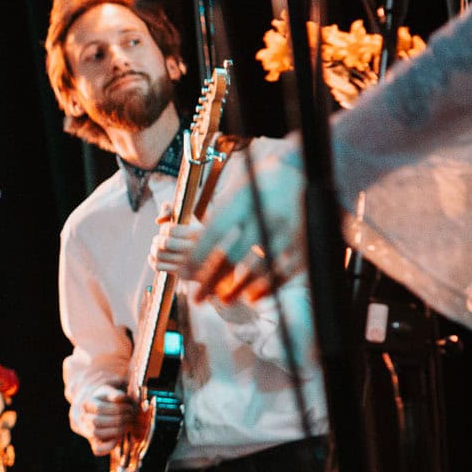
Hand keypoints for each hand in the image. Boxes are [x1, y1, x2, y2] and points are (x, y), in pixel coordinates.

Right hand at [75, 387, 136, 455]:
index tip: (130, 407)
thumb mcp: (110, 393)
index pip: (98, 408)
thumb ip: (116, 394)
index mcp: (86, 405)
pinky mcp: (95, 444)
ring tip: (128, 425)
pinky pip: (98, 449)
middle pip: (96, 421)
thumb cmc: (108, 401)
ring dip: (116, 430)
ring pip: (96, 433)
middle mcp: (83, 419)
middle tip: (131, 416)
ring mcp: (87, 432)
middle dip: (118, 419)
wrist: (99, 412)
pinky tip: (120, 438)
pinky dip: (109, 446)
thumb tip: (120, 398)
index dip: (116, 408)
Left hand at [149, 215, 203, 275]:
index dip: (163, 229)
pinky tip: (153, 256)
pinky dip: (152, 260)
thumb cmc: (195, 235)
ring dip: (153, 249)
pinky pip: (158, 266)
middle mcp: (194, 249)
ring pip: (159, 254)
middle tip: (158, 239)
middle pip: (164, 243)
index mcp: (197, 233)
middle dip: (157, 239)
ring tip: (155, 247)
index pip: (169, 230)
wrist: (211, 260)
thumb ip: (172, 210)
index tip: (166, 230)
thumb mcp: (189, 219)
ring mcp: (189, 263)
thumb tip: (157, 221)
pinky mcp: (183, 274)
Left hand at [185, 144, 305, 303]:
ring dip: (239, 288)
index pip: (213, 232)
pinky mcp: (305, 241)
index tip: (183, 272)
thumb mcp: (231, 193)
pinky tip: (254, 296)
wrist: (300, 171)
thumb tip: (167, 227)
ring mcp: (287, 229)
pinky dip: (268, 287)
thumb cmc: (256, 187)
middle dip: (211, 280)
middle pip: (233, 255)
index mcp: (242, 201)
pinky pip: (285, 271)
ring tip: (224, 299)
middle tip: (197, 297)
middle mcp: (264, 215)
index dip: (197, 255)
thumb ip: (210, 216)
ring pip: (259, 268)